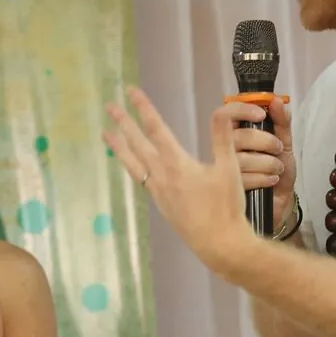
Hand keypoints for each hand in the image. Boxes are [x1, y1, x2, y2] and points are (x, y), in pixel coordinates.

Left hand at [102, 86, 251, 269]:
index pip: (156, 129)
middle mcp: (161, 176)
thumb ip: (222, 138)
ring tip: (106, 134)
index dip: (144, 108)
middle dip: (124, 123)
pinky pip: (139, 179)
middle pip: (137, 144)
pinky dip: (131, 166)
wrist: (219, 244)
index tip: (131, 92)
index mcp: (177, 164)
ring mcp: (158, 192)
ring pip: (133, 163)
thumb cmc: (226, 207)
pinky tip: (131, 164)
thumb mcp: (229, 169)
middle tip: (110, 106)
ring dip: (119, 147)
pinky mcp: (160, 204)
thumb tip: (221, 109)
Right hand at [224, 98, 295, 227]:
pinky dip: (264, 177)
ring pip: (241, 159)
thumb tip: (276, 101)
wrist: (283, 200)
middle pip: (236, 136)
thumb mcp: (285, 142)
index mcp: (235, 134)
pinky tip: (271, 180)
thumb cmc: (278, 168)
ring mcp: (225, 169)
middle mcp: (225, 149)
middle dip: (264, 140)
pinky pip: (244, 178)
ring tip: (278, 168)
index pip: (223, 115)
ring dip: (267, 162)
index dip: (240, 110)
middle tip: (278, 148)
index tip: (261, 114)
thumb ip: (281, 121)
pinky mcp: (230, 188)